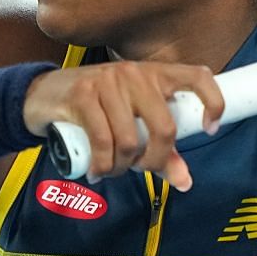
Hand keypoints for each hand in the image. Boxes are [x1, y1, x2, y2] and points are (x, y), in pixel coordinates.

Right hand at [21, 61, 224, 189]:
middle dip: (154, 161)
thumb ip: (161, 150)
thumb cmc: (96, 109)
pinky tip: (97, 169)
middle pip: (164, 128)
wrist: (43, 94)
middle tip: (140, 168)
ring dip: (122, 167)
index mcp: (156, 74)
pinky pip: (103, 142)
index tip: (209, 128)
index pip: (197, 77)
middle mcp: (136, 73)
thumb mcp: (132, 122)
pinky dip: (102, 165)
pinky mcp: (83, 94)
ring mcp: (108, 82)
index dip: (213, 101)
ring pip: (130, 141)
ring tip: (112, 169)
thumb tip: (185, 181)